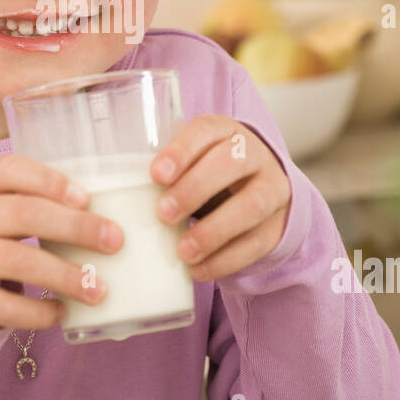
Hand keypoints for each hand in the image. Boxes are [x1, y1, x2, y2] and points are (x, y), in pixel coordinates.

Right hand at [0, 154, 123, 328]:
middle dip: (73, 227)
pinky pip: (1, 306)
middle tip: (114, 240)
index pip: (9, 169)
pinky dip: (37, 312)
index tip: (85, 197)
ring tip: (98, 289)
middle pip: (21, 215)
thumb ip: (35, 196)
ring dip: (63, 276)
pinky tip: (62, 311)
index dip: (49, 181)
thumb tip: (102, 214)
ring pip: (14, 261)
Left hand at [149, 116, 291, 280]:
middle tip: (163, 214)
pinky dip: (226, 259)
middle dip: (195, 189)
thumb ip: (166, 170)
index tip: (156, 174)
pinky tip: (198, 269)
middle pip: (232, 163)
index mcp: (225, 131)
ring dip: (214, 231)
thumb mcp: (191, 162)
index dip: (182, 150)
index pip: (207, 129)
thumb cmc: (207, 174)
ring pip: (252, 205)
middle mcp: (255, 155)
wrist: (258, 191)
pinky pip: (258, 243)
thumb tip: (120, 195)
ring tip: (183, 251)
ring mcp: (273, 189)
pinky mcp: (278, 225)